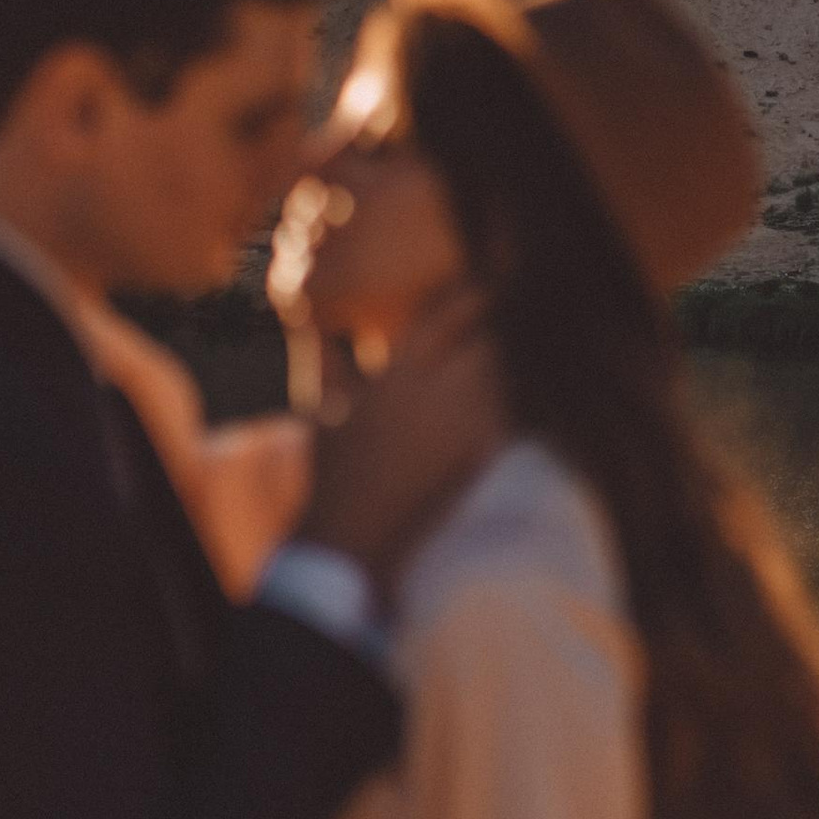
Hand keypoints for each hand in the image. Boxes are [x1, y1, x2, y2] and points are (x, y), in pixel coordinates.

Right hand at [302, 284, 505, 591]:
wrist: (355, 532)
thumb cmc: (333, 470)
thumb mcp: (326, 411)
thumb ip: (330, 365)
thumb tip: (316, 328)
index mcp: (396, 378)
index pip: (444, 322)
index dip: (469, 300)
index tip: (486, 287)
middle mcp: (434, 396)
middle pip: (484, 349)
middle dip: (486, 343)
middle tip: (492, 336)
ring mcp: (461, 428)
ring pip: (497, 383)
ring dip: (493, 378)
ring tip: (490, 376)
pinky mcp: (477, 457)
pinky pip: (501, 419)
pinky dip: (497, 412)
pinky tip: (487, 414)